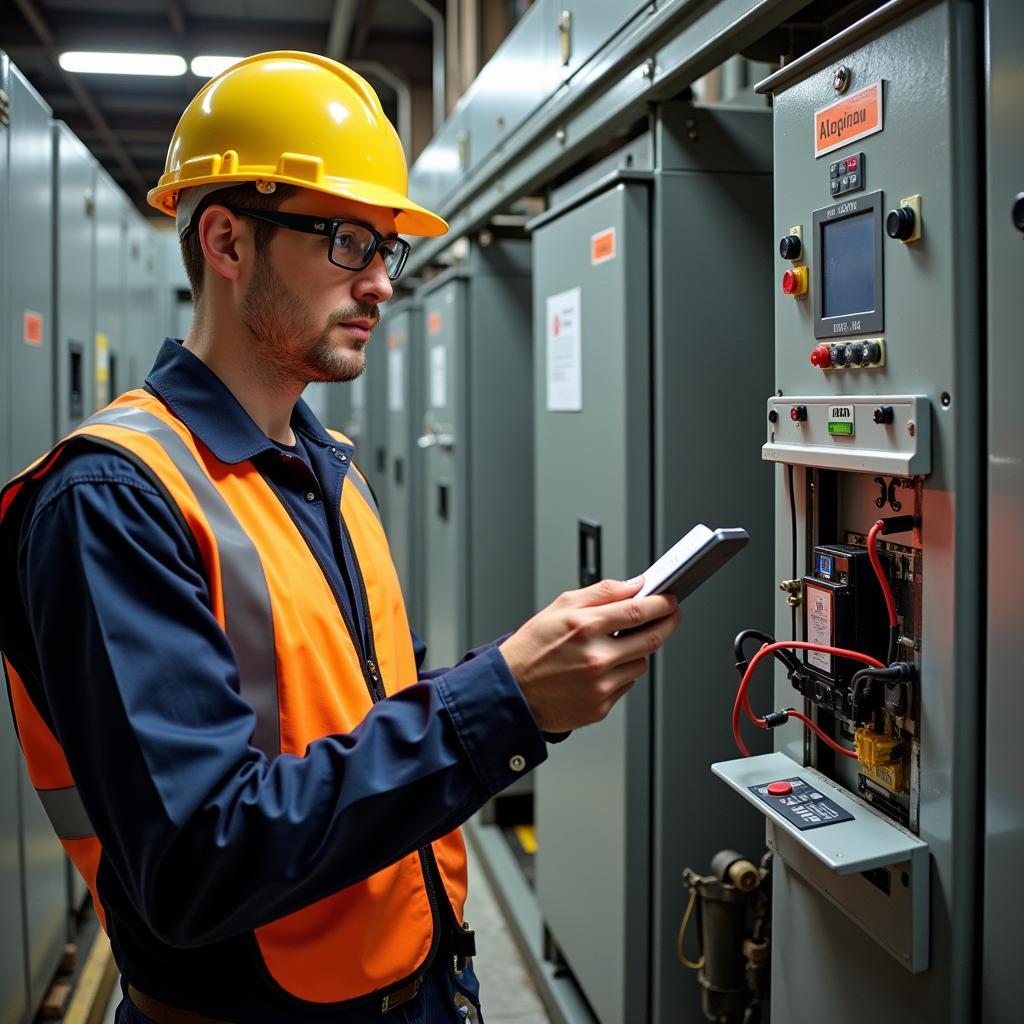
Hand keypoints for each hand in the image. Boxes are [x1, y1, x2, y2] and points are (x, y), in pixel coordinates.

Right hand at [498, 578, 681, 732]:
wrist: (511, 691)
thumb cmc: (531, 648)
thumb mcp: (559, 607)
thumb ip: (601, 592)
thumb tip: (633, 585)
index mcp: (585, 626)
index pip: (638, 610)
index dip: (662, 603)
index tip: (670, 600)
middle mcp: (595, 657)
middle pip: (651, 638)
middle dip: (668, 623)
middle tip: (670, 615)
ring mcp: (599, 685)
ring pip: (641, 663)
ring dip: (637, 651)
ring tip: (616, 646)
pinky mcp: (600, 707)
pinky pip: (626, 685)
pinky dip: (620, 674)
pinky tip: (600, 668)